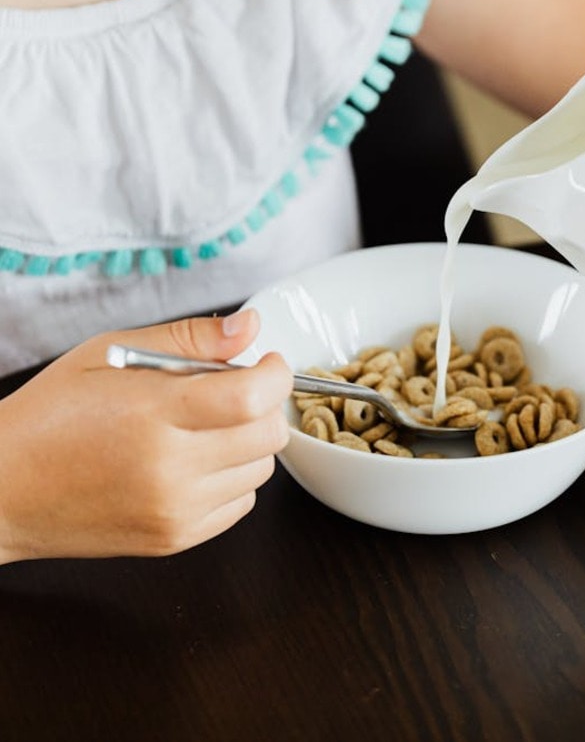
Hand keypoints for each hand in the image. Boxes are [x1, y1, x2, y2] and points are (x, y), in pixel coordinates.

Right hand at [0, 310, 291, 564]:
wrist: (3, 489)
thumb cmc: (53, 414)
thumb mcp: (111, 353)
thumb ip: (190, 338)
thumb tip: (250, 326)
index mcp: (153, 414)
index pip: (252, 398)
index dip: (275, 374)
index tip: (268, 363)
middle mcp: (170, 469)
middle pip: (267, 435)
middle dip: (263, 405)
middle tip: (233, 392)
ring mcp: (174, 510)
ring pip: (262, 470)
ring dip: (248, 443)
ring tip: (203, 429)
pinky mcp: (175, 539)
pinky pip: (241, 503)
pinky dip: (231, 478)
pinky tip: (194, 462)